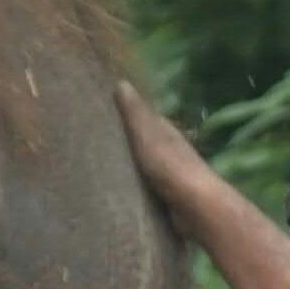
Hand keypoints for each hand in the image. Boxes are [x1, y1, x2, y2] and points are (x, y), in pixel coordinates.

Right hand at [113, 81, 219, 243]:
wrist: (194, 206)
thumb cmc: (169, 165)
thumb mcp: (148, 134)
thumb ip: (135, 113)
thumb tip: (121, 82)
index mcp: (166, 131)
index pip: (145, 117)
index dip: (127, 114)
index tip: (103, 113)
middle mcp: (169, 150)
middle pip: (145, 143)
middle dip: (126, 142)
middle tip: (95, 143)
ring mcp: (170, 175)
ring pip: (144, 166)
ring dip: (129, 167)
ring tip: (100, 168)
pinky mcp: (168, 197)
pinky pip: (145, 188)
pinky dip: (134, 187)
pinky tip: (118, 190)